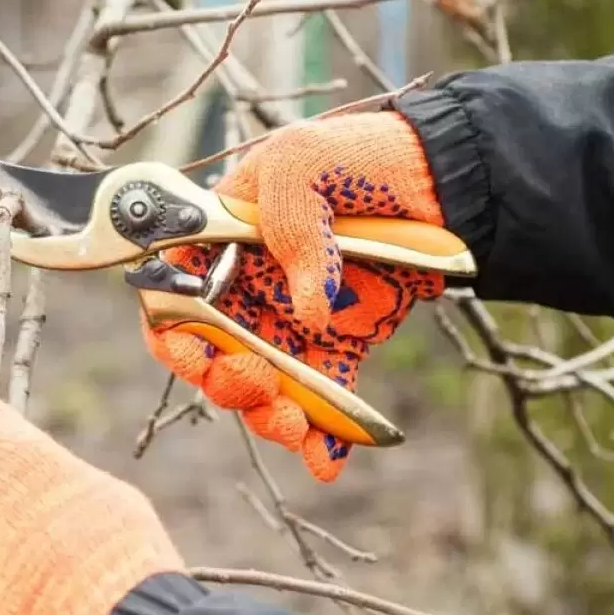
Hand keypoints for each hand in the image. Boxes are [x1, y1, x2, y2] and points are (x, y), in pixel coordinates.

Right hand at [143, 112, 445, 482]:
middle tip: (257, 380)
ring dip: (267, 415)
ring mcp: (294, 320)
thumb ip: (289, 227)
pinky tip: (325, 460)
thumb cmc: (358, 154)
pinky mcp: (341, 345)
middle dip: (225, 381)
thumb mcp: (304, 162)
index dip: (172, 332)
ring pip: (263, 386)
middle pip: (213, 354)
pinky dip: (321, 435)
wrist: (442, 176)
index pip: (173, 295)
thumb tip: (305, 313)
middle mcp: (249, 287)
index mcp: (222, 241)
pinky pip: (322, 397)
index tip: (194, 353)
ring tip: (292, 423)